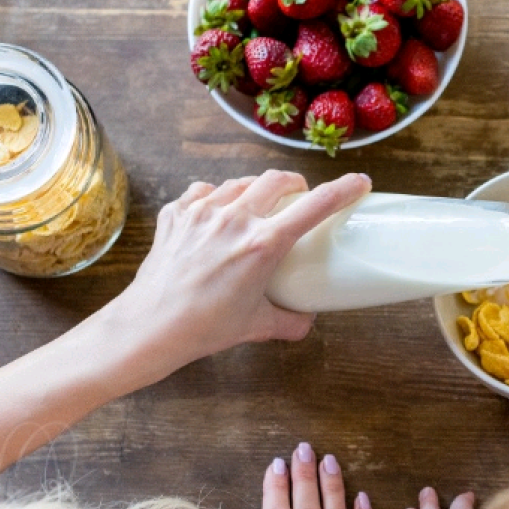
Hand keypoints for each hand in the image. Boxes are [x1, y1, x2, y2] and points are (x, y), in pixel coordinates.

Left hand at [114, 171, 370, 380]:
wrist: (149, 327)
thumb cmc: (203, 328)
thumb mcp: (256, 326)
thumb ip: (290, 321)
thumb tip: (308, 319)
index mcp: (262, 244)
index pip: (314, 206)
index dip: (343, 190)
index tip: (360, 183)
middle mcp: (234, 219)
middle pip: (276, 180)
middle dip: (294, 183)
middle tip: (299, 196)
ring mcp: (201, 211)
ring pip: (240, 182)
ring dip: (255, 189)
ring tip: (257, 206)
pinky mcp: (176, 213)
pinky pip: (203, 192)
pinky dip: (215, 197)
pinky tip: (216, 214)